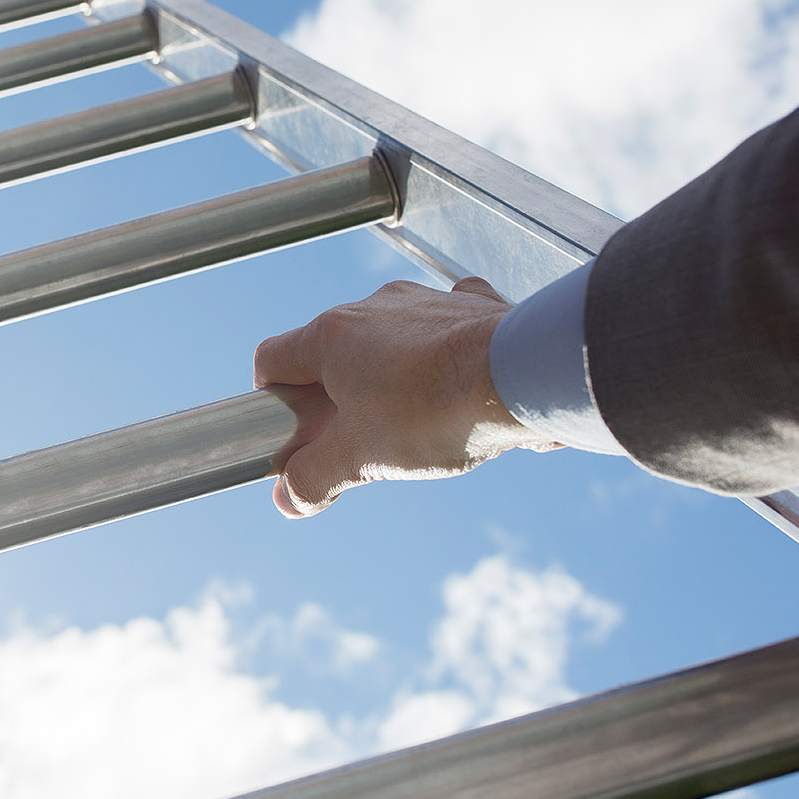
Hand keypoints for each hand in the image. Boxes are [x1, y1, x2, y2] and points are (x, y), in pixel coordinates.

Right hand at [251, 277, 558, 517]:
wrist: (526, 376)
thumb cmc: (435, 411)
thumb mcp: (362, 458)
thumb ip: (315, 478)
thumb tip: (288, 497)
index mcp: (331, 337)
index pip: (271, 359)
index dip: (272, 400)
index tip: (294, 432)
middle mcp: (371, 307)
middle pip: (331, 353)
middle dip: (336, 398)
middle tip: (359, 442)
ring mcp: (423, 301)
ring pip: (387, 339)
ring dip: (389, 376)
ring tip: (420, 422)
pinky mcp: (471, 304)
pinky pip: (444, 325)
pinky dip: (443, 353)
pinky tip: (462, 384)